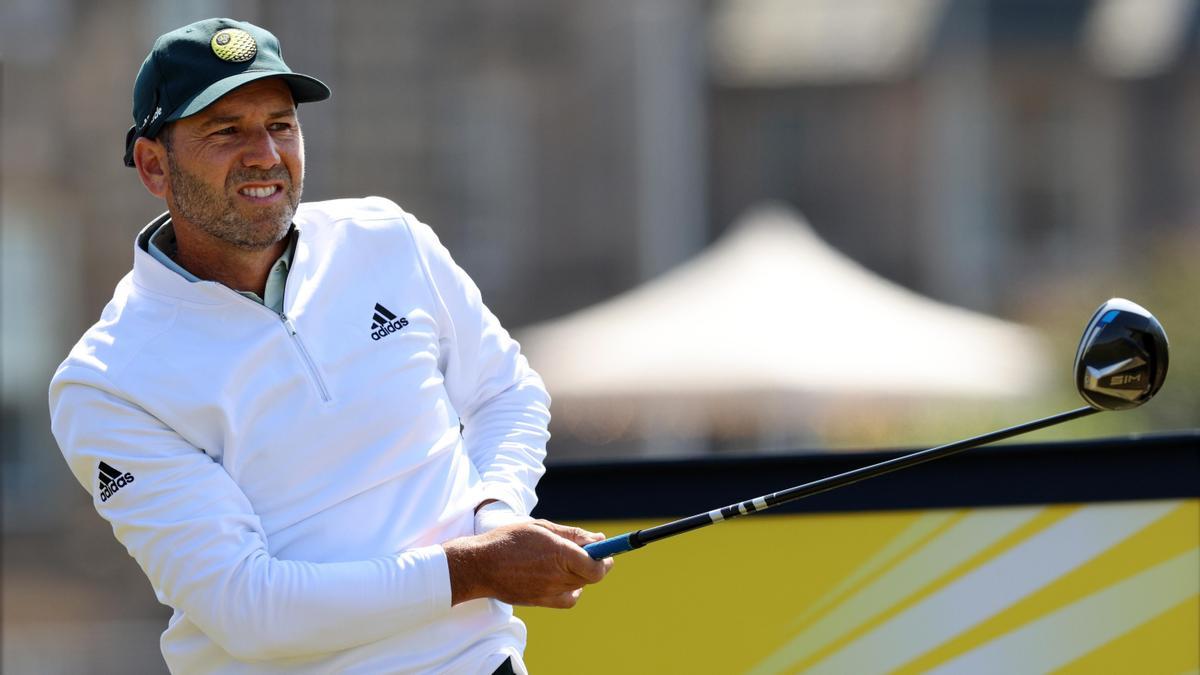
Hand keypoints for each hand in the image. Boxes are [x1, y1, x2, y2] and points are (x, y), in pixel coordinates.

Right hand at [443, 520, 613, 608]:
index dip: (606, 559)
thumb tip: (599, 539)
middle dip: (594, 563)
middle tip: (586, 551)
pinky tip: (562, 578)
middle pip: (591, 576)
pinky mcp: (541, 602)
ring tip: (562, 560)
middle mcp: (558, 576)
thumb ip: (572, 534)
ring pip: (579, 586)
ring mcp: (550, 592)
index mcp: (560, 554)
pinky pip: (568, 600)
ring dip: (579, 574)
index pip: (597, 565)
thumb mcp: (541, 528)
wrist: (480, 565)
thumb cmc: (509, 540)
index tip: (607, 551)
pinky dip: (572, 590)